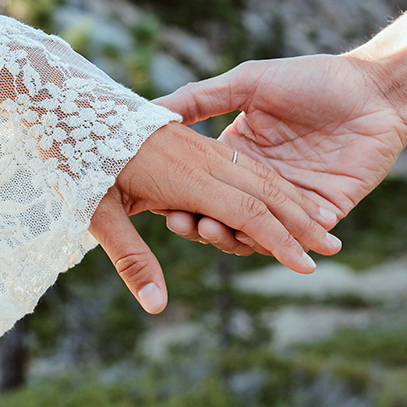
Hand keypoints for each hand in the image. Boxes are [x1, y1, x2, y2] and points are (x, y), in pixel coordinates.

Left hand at [88, 122, 340, 313]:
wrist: (72, 99)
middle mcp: (206, 161)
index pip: (248, 214)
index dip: (279, 241)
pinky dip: (272, 181)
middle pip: (267, 193)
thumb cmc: (79, 158)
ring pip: (261, 174)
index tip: (308, 266)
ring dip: (294, 199)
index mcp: (188, 179)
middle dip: (302, 222)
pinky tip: (283, 190)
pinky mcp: (199, 141)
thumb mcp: (98, 214)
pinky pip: (245, 163)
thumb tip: (157, 307)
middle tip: (334, 247)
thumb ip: (132, 259)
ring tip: (321, 220)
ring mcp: (205, 147)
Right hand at [154, 54, 406, 248]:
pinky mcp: (326, 212)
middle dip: (201, 222)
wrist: (374, 89)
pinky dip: (275, 243)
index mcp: (243, 152)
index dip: (182, 195)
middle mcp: (265, 181)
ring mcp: (295, 199)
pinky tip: (254, 239)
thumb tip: (153, 110)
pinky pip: (297, 238)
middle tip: (180, 221)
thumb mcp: (248, 82)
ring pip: (257, 233)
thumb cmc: (312, 79)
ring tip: (211, 229)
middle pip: (226, 214)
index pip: (206, 184)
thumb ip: (203, 97)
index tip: (159, 201)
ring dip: (231, 236)